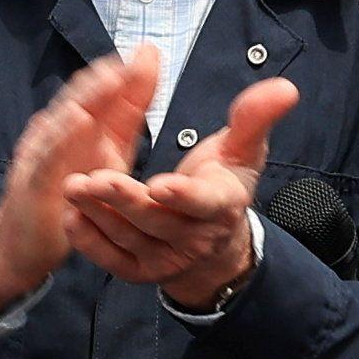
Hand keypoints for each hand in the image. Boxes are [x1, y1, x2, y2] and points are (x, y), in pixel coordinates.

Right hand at [0, 52, 159, 316]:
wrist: (26, 241)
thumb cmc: (68, 194)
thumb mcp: (108, 154)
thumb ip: (125, 116)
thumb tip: (147, 72)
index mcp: (83, 127)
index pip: (106, 95)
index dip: (128, 74)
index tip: (150, 50)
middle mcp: (60, 132)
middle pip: (84, 97)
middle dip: (109, 76)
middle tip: (135, 58)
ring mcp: (43, 153)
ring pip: (64, 117)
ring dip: (88, 95)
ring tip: (111, 76)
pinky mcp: (33, 179)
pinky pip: (48, 154)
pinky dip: (62, 135)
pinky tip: (79, 120)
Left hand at [66, 76, 300, 307]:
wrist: (213, 245)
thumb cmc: (223, 185)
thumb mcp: (242, 151)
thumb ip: (255, 119)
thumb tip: (286, 87)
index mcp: (220, 207)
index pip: (203, 202)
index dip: (184, 195)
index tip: (160, 184)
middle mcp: (193, 238)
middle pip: (156, 220)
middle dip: (126, 201)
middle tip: (95, 179)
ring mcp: (164, 258)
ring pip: (129, 238)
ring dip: (99, 215)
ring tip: (73, 188)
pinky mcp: (138, 271)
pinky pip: (112, 260)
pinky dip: (91, 243)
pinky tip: (71, 219)